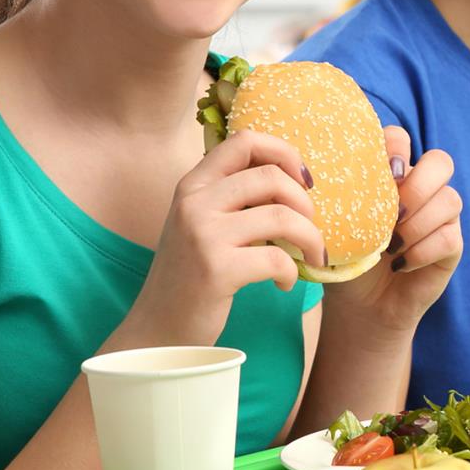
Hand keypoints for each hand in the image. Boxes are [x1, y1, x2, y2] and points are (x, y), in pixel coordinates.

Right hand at [134, 129, 328, 344]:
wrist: (158, 329)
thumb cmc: (191, 276)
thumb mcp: (204, 224)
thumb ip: (235, 198)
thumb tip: (295, 181)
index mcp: (193, 185)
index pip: (244, 140)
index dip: (285, 153)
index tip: (303, 181)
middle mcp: (194, 202)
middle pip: (271, 176)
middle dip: (305, 203)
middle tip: (309, 229)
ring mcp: (203, 234)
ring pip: (282, 216)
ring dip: (310, 238)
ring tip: (311, 257)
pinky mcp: (215, 269)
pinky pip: (277, 259)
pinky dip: (292, 272)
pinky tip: (285, 283)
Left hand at [321, 128, 461, 335]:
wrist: (360, 305)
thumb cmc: (344, 259)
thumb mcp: (335, 226)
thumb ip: (336, 199)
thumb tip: (319, 178)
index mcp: (391, 175)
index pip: (401, 139)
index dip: (396, 147)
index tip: (383, 174)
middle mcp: (421, 190)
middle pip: (441, 162)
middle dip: (420, 183)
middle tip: (394, 211)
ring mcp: (440, 217)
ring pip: (450, 200)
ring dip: (418, 223)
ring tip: (391, 245)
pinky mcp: (452, 246)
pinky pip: (450, 237)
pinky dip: (424, 250)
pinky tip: (400, 265)